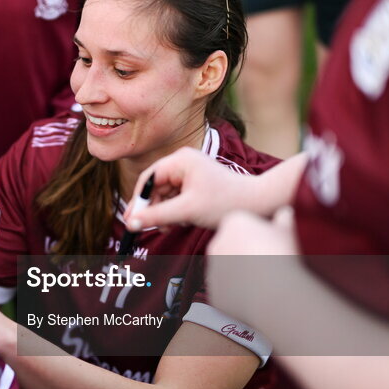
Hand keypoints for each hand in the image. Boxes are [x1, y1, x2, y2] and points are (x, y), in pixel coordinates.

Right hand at [124, 147, 249, 231]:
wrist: (257, 203)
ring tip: (174, 225)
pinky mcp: (195, 185)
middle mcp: (183, 163)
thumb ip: (157, 216)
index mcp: (180, 161)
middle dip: (153, 208)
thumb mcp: (187, 211)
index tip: (131, 219)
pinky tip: (184, 221)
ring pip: (165, 195)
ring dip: (165, 213)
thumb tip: (131, 222)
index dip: (138, 200)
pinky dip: (176, 212)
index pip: (149, 178)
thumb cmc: (226, 202)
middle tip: (152, 228)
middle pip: (155, 187)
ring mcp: (190, 173)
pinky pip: (176, 199)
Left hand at [206, 207, 297, 325]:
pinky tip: (256, 293)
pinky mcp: (215, 291)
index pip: (242, 223)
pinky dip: (238, 291)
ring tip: (265, 278)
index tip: (270, 241)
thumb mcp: (288, 229)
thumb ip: (284, 217)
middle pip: (232, 244)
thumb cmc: (281, 256)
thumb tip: (285, 212)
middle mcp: (217, 243)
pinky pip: (227, 289)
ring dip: (241, 271)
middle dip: (246, 250)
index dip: (257, 232)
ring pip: (228, 267)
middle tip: (269, 260)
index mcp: (233, 222)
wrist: (273, 292)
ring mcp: (213, 268)